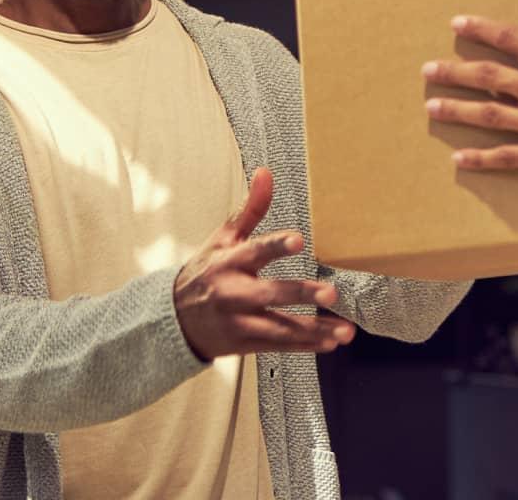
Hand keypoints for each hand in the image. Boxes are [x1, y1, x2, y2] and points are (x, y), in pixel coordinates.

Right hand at [173, 167, 354, 360]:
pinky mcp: (244, 343)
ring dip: (314, 330)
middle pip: (270, 294)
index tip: (299, 241)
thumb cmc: (205, 273)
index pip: (254, 251)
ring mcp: (239, 321)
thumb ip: (250, 209)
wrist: (173, 320)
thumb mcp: (222, 239)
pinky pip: (279, 346)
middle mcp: (234, 292)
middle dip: (302, 294)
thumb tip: (265, 172)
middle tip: (331, 293)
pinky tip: (330, 343)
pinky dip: (305, 346)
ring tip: (344, 331)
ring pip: (280, 328)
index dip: (275, 246)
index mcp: (229, 262)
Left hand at [422, 0, 517, 190]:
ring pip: (489, 117)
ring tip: (431, 108)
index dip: (481, 29)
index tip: (457, 22)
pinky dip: (482, 160)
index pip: (510, 40)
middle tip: (427, 70)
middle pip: (487, 78)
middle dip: (453, 72)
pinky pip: (509, 157)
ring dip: (457, 111)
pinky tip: (460, 160)